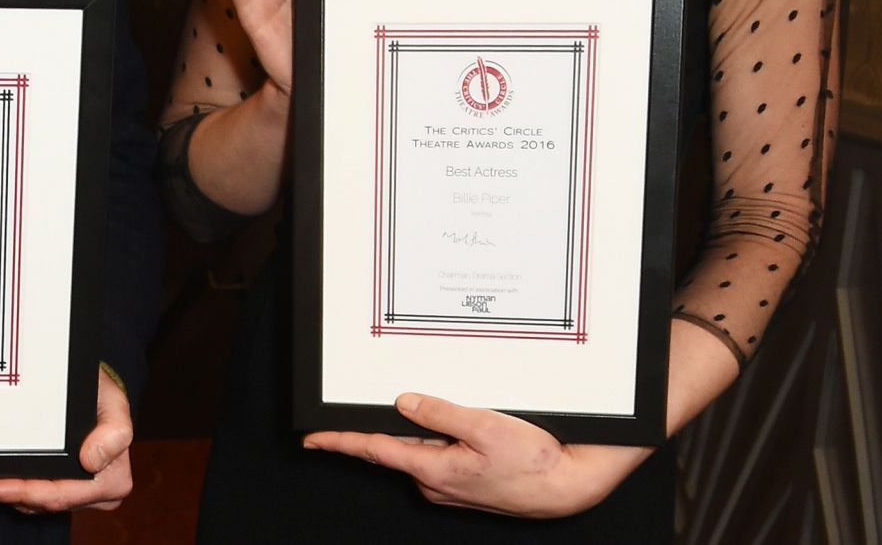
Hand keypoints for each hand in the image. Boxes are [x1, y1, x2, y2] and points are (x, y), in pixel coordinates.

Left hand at [0, 370, 132, 512]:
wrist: (92, 388)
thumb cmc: (100, 394)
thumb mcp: (114, 402)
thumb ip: (114, 429)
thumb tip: (92, 460)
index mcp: (113, 480)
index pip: (64, 495)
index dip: (30, 493)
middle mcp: (95, 493)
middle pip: (45, 502)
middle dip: (8, 494)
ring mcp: (76, 493)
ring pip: (34, 502)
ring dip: (3, 491)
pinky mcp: (60, 486)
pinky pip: (31, 496)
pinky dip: (9, 487)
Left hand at [304, 393, 647, 517]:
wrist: (570, 488)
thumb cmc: (534, 463)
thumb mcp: (484, 427)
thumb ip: (439, 413)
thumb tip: (404, 403)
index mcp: (433, 471)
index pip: (375, 450)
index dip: (340, 442)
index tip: (312, 439)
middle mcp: (435, 483)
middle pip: (398, 444)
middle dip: (394, 421)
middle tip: (397, 394)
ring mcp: (450, 485)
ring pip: (423, 447)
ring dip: (426, 428)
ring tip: (457, 412)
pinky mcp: (465, 482)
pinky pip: (441, 454)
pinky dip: (443, 436)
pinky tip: (463, 425)